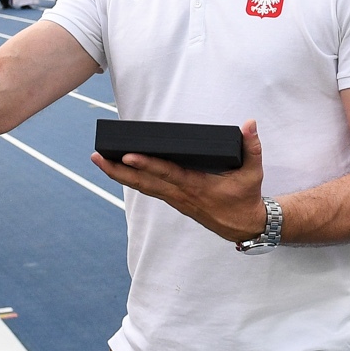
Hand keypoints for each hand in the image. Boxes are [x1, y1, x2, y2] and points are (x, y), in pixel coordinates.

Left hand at [92, 119, 269, 244]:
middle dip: (118, 171)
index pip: (167, 174)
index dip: (147, 165)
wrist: (244, 226)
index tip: (127, 156)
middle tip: (97, 157)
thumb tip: (250, 124)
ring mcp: (175, 199)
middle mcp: (180, 194)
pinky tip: (118, 170)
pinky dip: (131, 180)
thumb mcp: (253, 173)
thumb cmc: (246, 198)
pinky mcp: (174, 201)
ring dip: (119, 175)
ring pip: (142, 187)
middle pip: (143, 183)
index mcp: (196, 187)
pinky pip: (148, 189)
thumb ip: (252, 147)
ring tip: (99, 160)